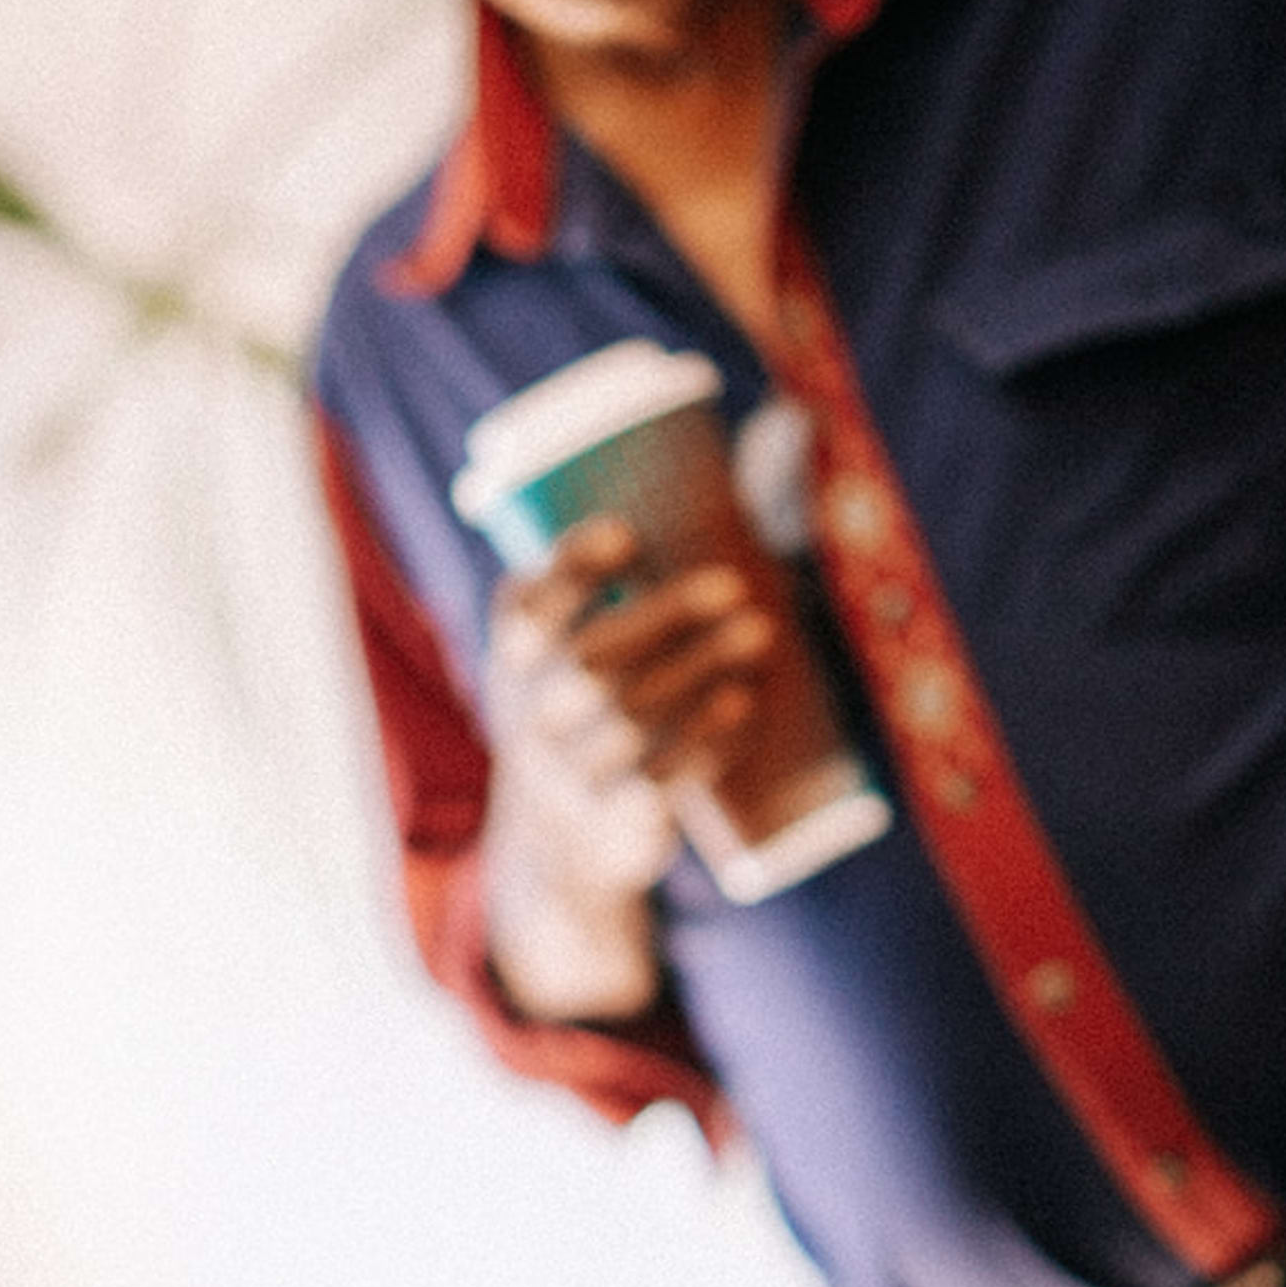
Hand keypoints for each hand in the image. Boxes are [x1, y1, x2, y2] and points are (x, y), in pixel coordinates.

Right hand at [480, 506, 827, 1018]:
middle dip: (663, 618)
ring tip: (759, 634)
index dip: (571, 573)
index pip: (526, 611)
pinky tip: (743, 703)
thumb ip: (620, 574)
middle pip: (591, 662)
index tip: (627, 537)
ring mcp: (568, 776)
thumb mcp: (566, 650)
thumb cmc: (582, 710)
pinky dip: (706, 740)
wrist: (558, 845)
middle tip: (731, 585)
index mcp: (513, 659)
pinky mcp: (612, 823)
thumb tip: (772, 441)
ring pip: (633, 722)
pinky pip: (660, 782)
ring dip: (700, 672)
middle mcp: (529, 717)